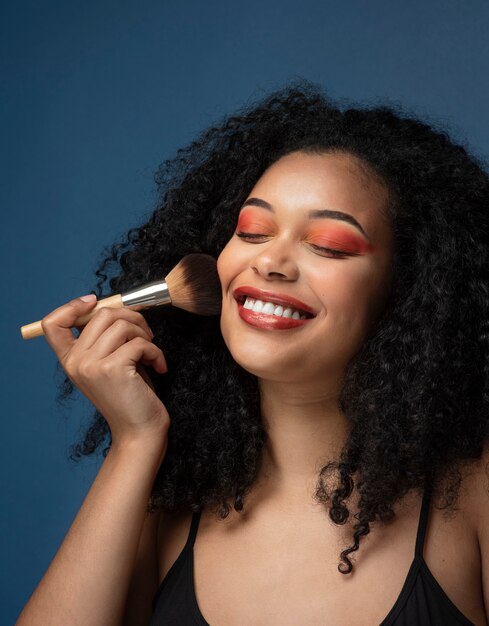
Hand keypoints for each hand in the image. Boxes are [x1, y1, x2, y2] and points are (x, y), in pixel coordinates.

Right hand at [41, 295, 170, 447]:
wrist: (139, 432)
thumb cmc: (130, 396)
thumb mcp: (109, 365)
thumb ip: (104, 340)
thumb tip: (116, 307)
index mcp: (70, 361)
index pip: (52, 324)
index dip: (71, 307)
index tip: (94, 302)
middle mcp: (75, 362)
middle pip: (100, 314)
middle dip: (130, 317)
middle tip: (145, 335)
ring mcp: (92, 365)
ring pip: (122, 324)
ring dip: (145, 334)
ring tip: (151, 352)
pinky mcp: (113, 369)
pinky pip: (140, 342)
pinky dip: (156, 351)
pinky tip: (159, 366)